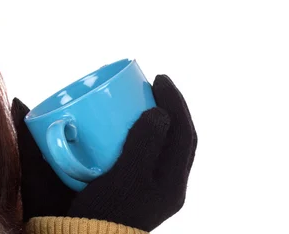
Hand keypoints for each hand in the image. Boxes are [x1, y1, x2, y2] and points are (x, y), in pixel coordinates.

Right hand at [12, 75, 197, 230]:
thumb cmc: (104, 211)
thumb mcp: (125, 177)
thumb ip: (144, 145)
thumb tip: (159, 112)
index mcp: (171, 184)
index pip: (184, 133)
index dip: (175, 101)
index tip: (158, 78)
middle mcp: (169, 187)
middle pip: (179, 138)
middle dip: (171, 106)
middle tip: (154, 83)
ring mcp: (154, 190)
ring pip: (166, 145)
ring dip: (161, 118)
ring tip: (144, 99)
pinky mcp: (138, 190)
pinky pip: (150, 153)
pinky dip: (145, 133)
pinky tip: (129, 126)